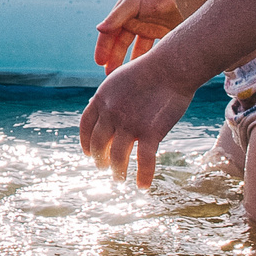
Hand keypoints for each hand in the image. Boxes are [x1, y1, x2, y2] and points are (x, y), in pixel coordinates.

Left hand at [78, 52, 194, 190]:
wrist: (170, 68)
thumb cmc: (149, 70)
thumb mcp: (119, 79)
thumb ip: (109, 96)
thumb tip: (101, 107)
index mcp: (100, 99)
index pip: (86, 126)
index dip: (85, 142)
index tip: (87, 153)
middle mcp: (110, 114)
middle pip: (99, 144)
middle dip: (99, 159)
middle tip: (103, 168)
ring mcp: (129, 124)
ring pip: (117, 156)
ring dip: (117, 171)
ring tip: (119, 179)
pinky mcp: (151, 133)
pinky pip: (144, 161)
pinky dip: (143, 176)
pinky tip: (143, 187)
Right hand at [95, 0, 180, 69]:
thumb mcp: (133, 1)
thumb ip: (117, 16)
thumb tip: (99, 29)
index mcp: (124, 15)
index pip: (110, 35)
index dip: (104, 48)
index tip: (100, 63)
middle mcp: (136, 23)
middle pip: (122, 45)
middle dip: (115, 60)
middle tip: (112, 75)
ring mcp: (151, 29)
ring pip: (139, 50)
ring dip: (133, 62)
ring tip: (130, 77)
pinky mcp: (166, 33)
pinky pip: (156, 50)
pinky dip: (151, 60)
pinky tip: (150, 70)